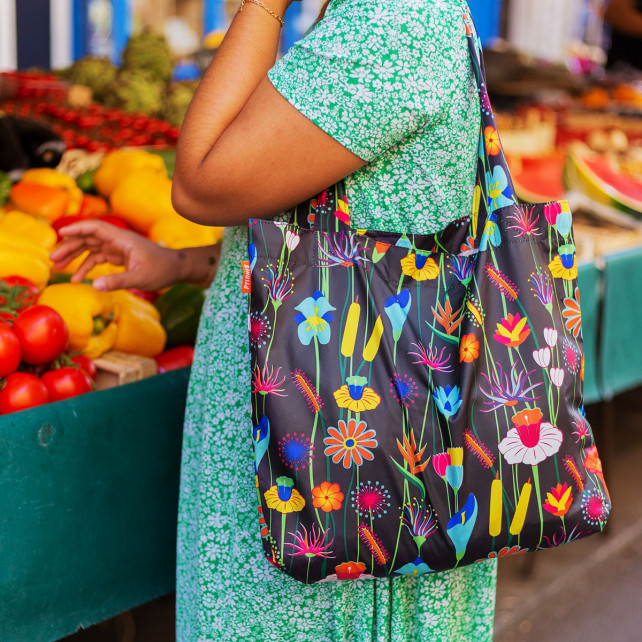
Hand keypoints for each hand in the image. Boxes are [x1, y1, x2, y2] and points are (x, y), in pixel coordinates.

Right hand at [50, 220, 180, 291]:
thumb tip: (94, 286)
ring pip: (91, 247)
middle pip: (89, 238)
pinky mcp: (119, 256)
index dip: (77, 228)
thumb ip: (117, 281)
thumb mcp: (140, 278)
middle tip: (53, 259)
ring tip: (58, 267)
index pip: (96, 228)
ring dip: (74, 256)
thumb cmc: (162, 270)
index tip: (61, 233)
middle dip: (70, 246)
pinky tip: (77, 278)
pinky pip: (98, 257)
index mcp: (123, 239)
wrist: (176, 269)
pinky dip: (86, 266)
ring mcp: (118, 247)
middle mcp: (118, 240)